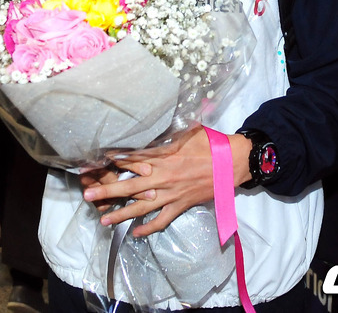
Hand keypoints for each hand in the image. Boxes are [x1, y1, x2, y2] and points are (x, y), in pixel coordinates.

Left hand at [82, 125, 251, 236]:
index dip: (114, 161)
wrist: (232, 163)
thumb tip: (156, 121)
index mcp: (164, 157)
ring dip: (121, 214)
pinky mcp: (180, 206)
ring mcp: (171, 194)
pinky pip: (161, 220)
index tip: (96, 162)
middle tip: (87, 196)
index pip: (134, 160)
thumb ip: (170, 131)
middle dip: (107, 191)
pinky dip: (148, 228)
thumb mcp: (189, 130)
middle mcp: (163, 177)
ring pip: (141, 207)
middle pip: (130, 186)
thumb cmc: (211, 144)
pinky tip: (135, 233)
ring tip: (103, 220)